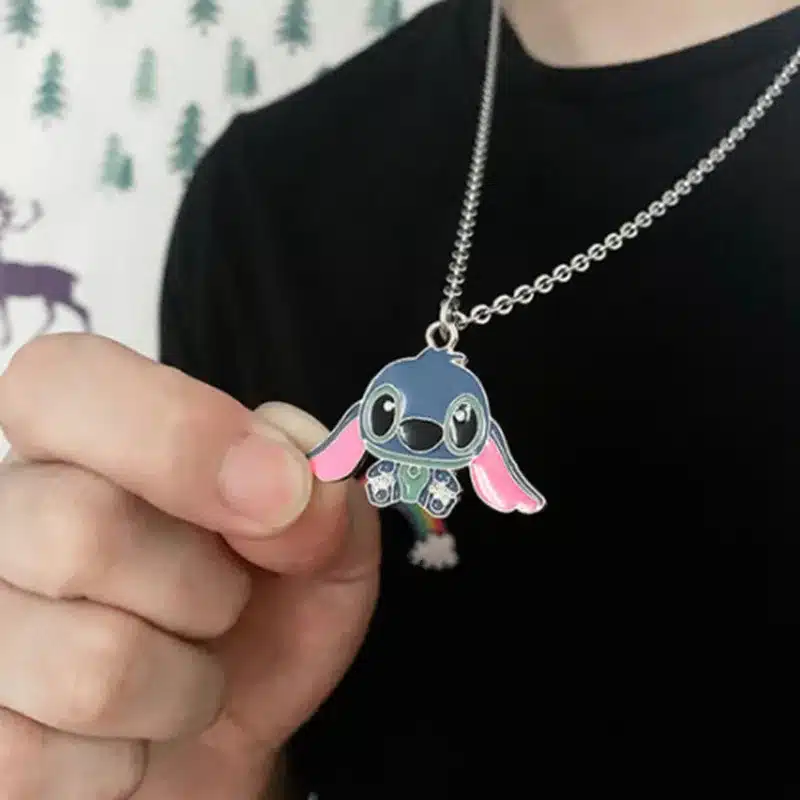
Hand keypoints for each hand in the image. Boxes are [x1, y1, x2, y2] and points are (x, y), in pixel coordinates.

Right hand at [0, 334, 380, 798]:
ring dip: (183, 683)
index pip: (64, 382)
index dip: (180, 434)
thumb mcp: (322, 543)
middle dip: (203, 588)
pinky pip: (48, 759)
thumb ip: (323, 494)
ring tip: (186, 666)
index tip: (279, 494)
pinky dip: (133, 755)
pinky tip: (136, 729)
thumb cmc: (262, 614)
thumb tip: (296, 482)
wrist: (225, 727)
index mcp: (80, 439)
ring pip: (89, 663)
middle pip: (79, 530)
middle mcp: (5, 514)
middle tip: (226, 601)